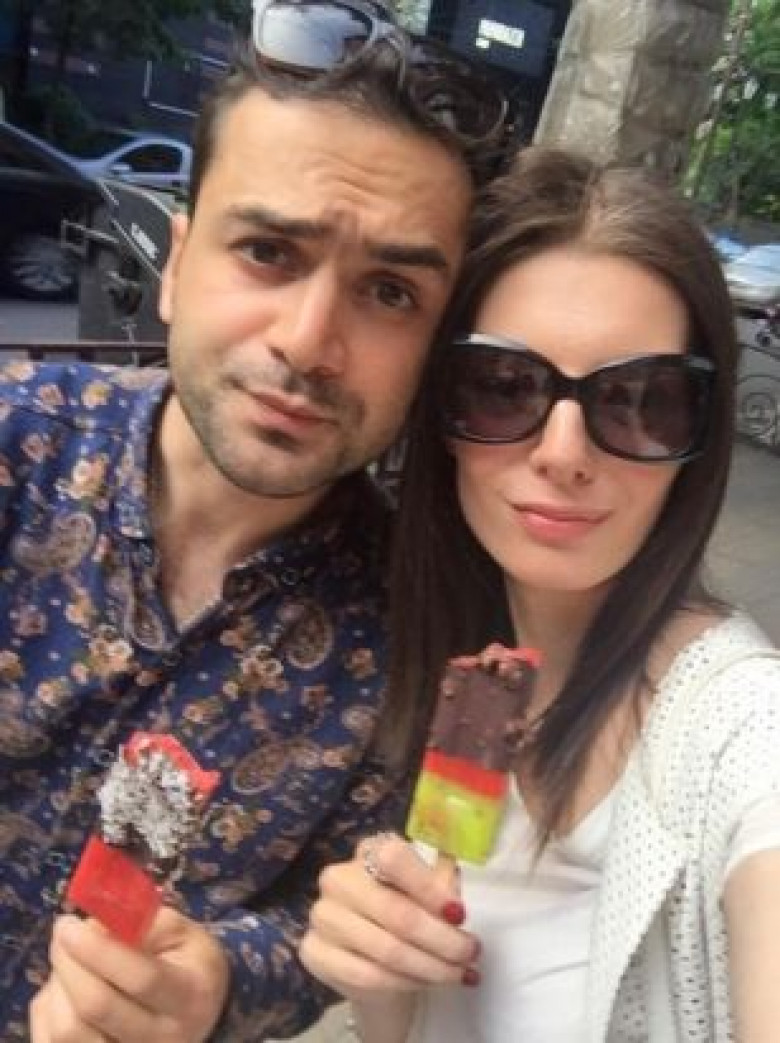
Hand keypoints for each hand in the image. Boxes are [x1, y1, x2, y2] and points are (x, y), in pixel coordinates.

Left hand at [29, 908, 229, 1042]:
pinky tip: (61, 993)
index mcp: (189, 998)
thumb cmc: (188, 965)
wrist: (198, 1014)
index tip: (69, 924)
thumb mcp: (182, 931)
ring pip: (67, 1033)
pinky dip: (46, 1012)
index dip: (98, 950)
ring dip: (56, 986)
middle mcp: (161, 1041)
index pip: (140, 979)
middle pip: (96, 1008)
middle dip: (68, 963)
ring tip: (68, 962)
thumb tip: (90, 927)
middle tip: (62, 932)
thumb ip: (141, 922)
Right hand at [299, 833, 480, 1007]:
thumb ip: (443, 885)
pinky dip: (403, 983)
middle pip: (395, 911)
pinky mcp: (313, 951)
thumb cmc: (408, 912)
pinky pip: (366, 975)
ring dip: (430, 967)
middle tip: (471, 954)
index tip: (459, 914)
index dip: (428, 887)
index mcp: (369, 850)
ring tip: (458, 974)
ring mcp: (322, 915)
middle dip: (441, 939)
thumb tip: (456, 900)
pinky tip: (426, 983)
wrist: (375, 958)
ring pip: (385, 949)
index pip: (394, 858)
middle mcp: (338, 877)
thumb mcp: (430, 892)